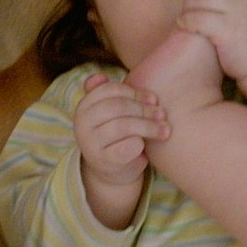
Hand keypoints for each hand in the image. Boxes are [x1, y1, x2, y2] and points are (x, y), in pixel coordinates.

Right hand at [74, 74, 169, 188]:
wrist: (112, 170)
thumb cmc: (117, 134)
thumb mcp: (112, 112)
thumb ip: (109, 93)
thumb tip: (100, 76)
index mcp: (84, 106)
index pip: (109, 90)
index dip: (135, 92)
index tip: (153, 98)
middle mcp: (82, 124)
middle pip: (117, 107)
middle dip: (144, 109)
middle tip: (162, 114)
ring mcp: (90, 144)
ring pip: (123, 126)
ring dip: (149, 126)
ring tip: (165, 130)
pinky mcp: (103, 162)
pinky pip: (126, 147)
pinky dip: (139, 144)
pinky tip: (146, 145)